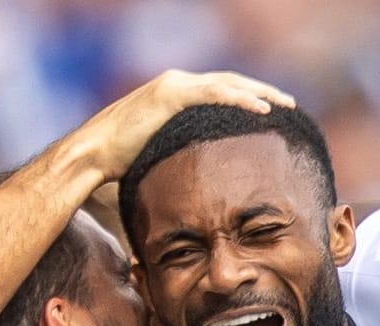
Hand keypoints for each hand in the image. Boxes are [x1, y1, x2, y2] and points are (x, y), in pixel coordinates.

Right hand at [74, 71, 294, 180]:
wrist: (91, 155)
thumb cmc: (118, 165)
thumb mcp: (158, 156)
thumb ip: (179, 157)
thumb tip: (193, 188)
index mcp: (175, 95)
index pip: (220, 90)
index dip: (246, 99)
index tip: (270, 112)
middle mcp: (176, 84)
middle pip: (230, 82)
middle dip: (261, 92)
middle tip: (288, 105)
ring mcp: (173, 86)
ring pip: (228, 83)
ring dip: (259, 93)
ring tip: (284, 105)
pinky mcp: (170, 94)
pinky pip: (215, 93)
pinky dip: (240, 99)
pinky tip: (262, 109)